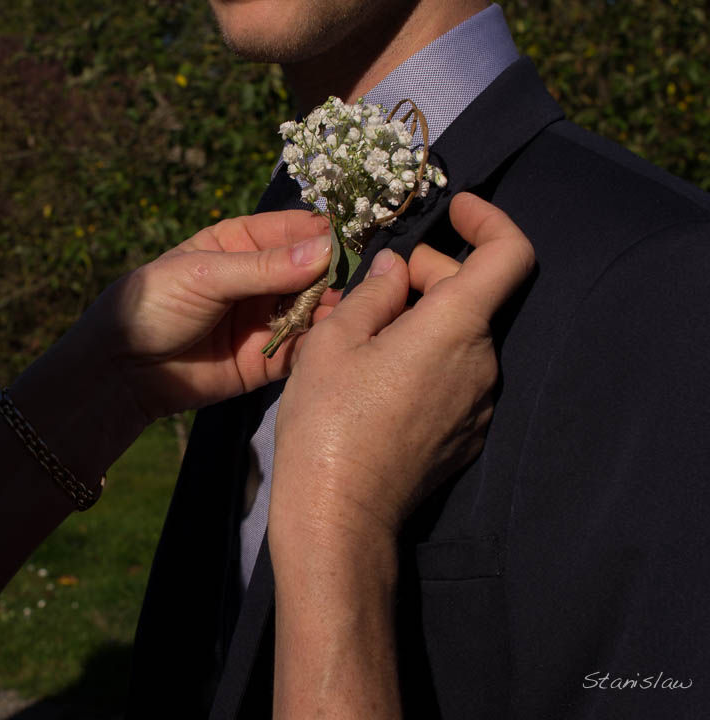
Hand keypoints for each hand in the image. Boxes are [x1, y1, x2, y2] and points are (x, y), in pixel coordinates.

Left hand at [84, 210, 332, 419]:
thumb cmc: (154, 304)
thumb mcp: (206, 275)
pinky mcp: (266, 359)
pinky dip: (320, 346)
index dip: (325, 235)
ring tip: (351, 315)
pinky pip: (302, 349)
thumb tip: (325, 248)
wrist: (123, 369)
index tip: (353, 245)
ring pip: (314, 309)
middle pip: (313, 271)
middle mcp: (261, 278)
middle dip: (334, 277)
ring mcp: (265, 319)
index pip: (297, 229)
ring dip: (332, 312)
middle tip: (357, 286)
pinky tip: (336, 343)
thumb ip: (265, 267)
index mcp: (242, 242)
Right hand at [268, 193, 534, 719]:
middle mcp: (483, 364)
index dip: (489, 220)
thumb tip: (399, 266)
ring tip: (361, 334)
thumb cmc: (328, 422)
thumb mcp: (333, 341)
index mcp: (455, 328)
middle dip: (430, 275)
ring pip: (461, 338)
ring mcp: (478, 405)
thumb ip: (374, 291)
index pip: (510, 254)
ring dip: (422, 320)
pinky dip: (425, 358)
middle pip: (475, 295)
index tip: (455, 209)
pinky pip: (454, 377)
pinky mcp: (465, 436)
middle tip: (373, 285)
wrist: (339, 519)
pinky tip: (374, 377)